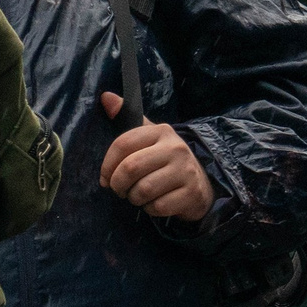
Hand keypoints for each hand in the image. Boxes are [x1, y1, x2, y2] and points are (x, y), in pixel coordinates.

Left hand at [99, 92, 216, 221]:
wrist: (202, 182)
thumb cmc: (165, 160)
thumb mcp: (148, 137)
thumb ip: (126, 118)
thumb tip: (105, 97)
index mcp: (162, 132)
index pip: (122, 144)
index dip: (107, 165)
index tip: (106, 177)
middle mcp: (176, 148)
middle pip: (130, 168)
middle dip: (118, 184)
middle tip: (120, 189)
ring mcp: (186, 171)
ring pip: (143, 190)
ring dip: (134, 198)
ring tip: (138, 195)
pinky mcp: (191, 193)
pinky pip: (158, 206)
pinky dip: (150, 209)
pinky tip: (155, 202)